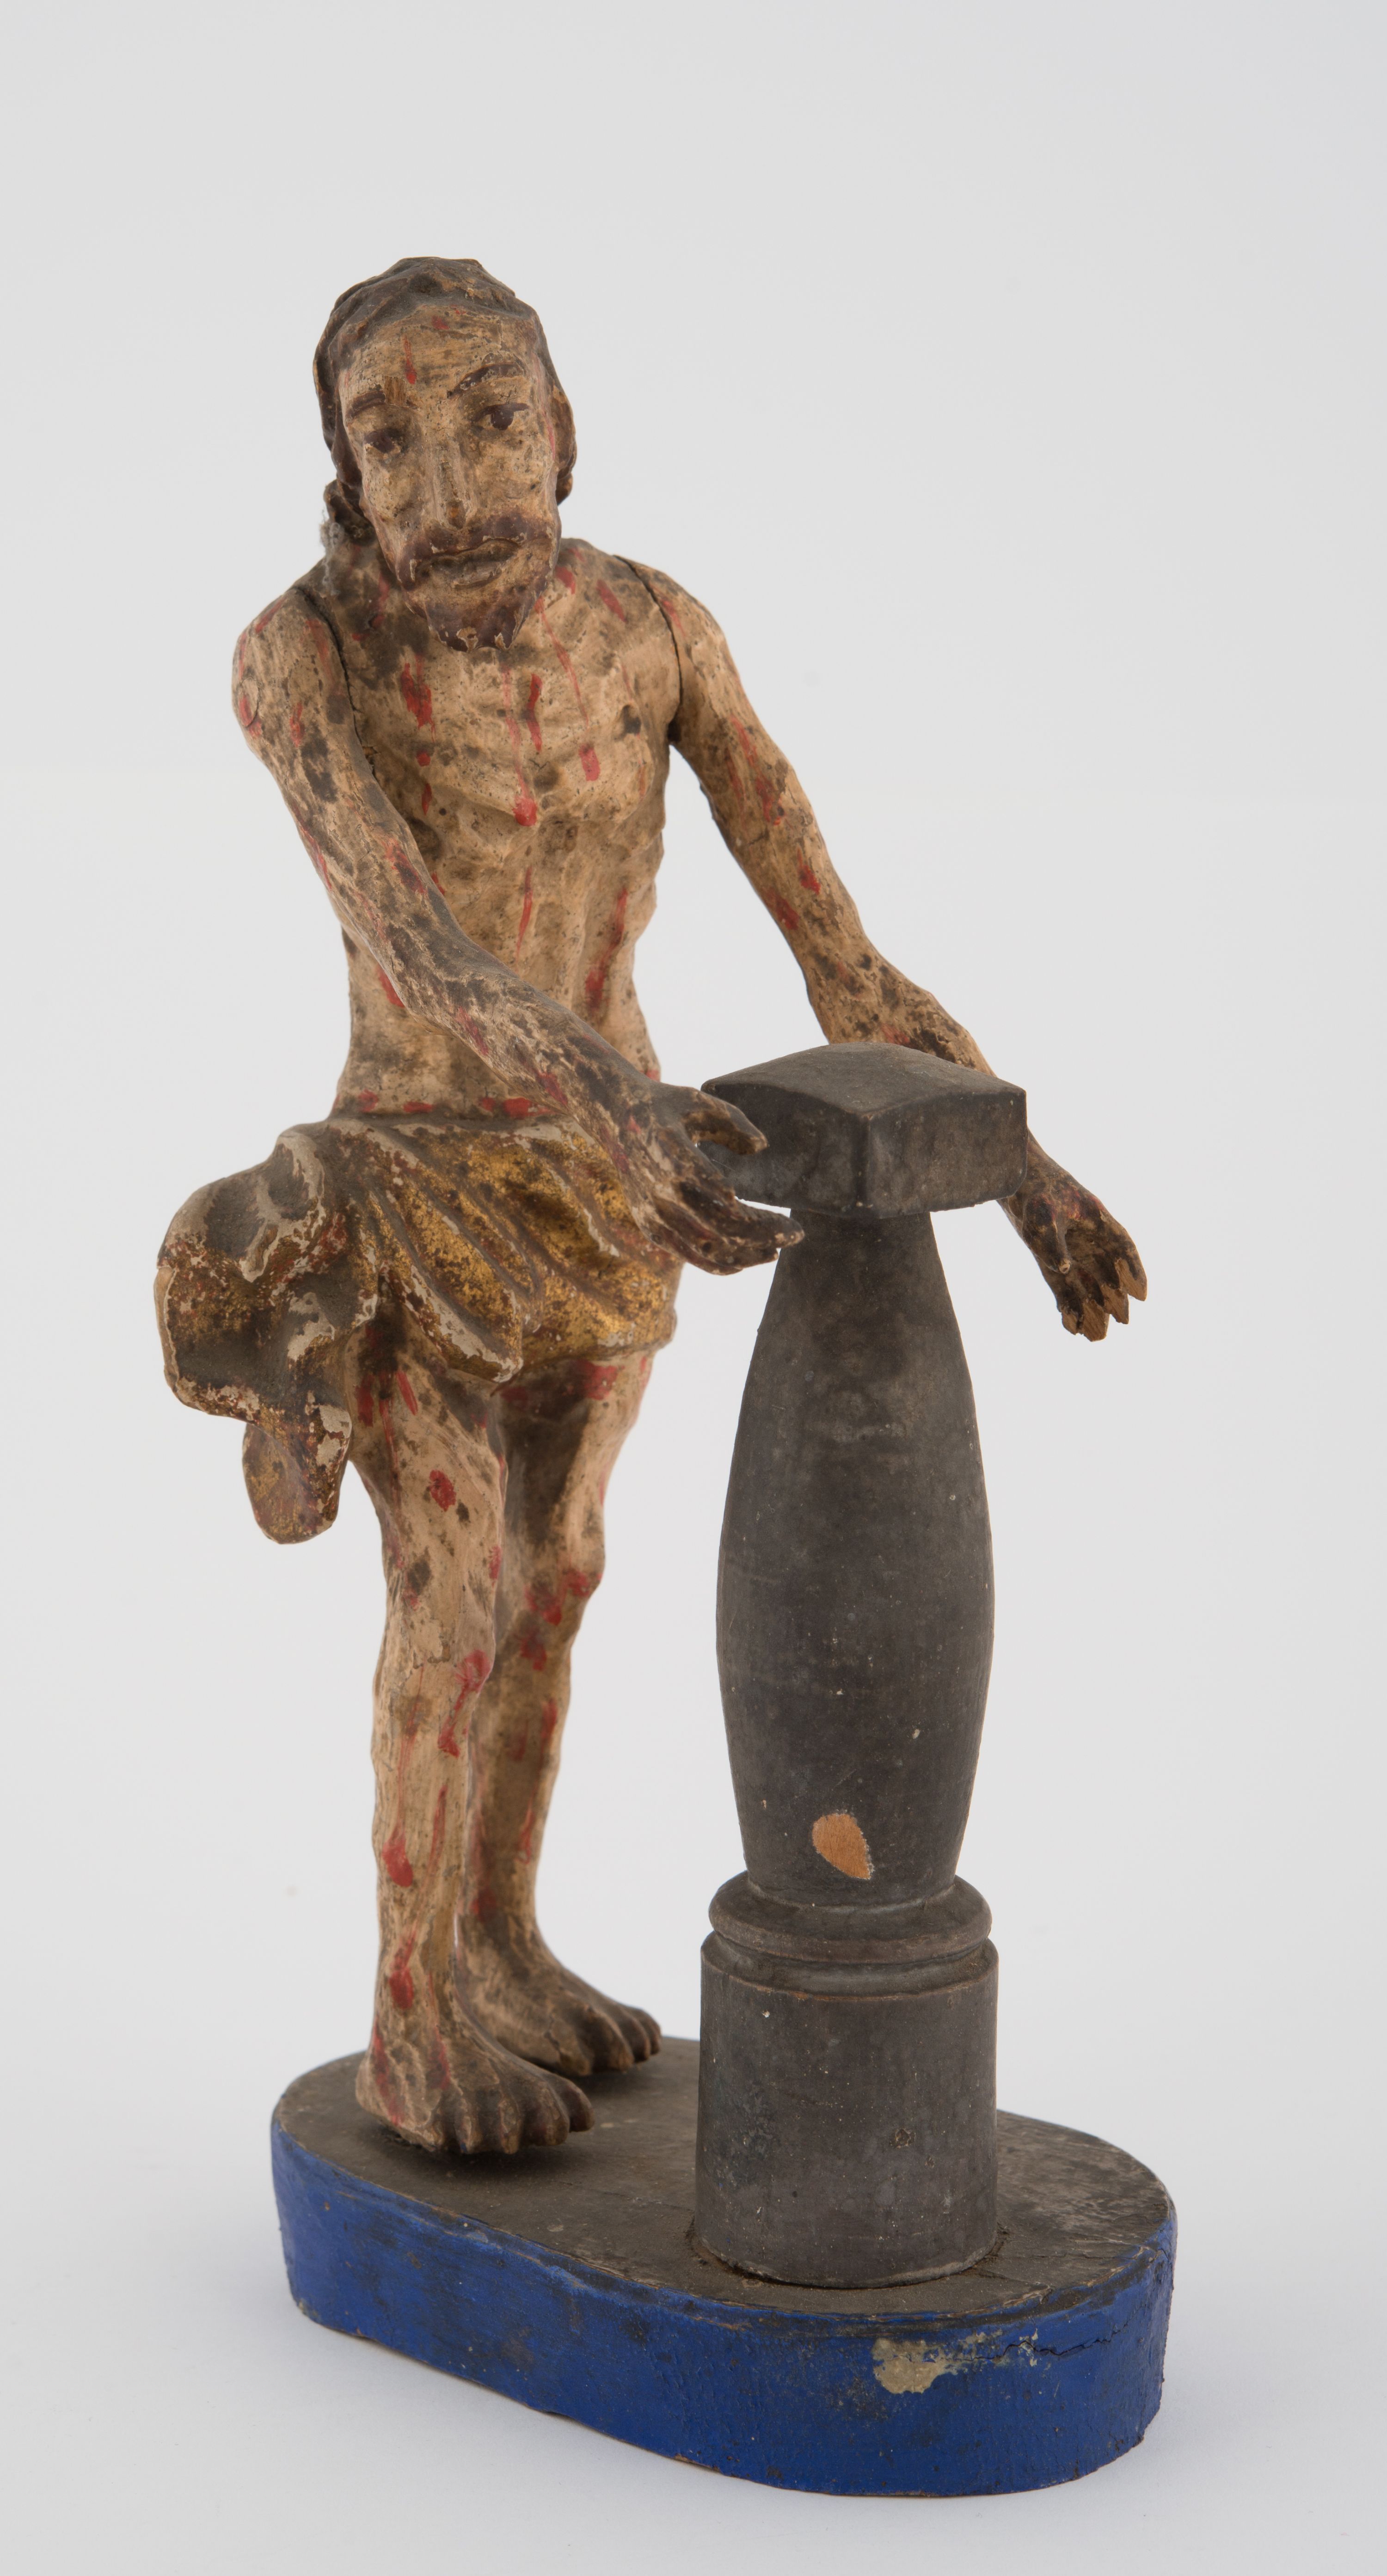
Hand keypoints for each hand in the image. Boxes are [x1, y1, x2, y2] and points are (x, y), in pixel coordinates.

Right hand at [614, 1081, 800, 1273]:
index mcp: (672, 1157)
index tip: (788, 1222)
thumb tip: (761, 1147)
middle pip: (720, 1229)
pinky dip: (718, 1264)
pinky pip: (688, 1255)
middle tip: (796, 1235)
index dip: (756, 1219)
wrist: (613, 1119)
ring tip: (776, 1251)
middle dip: (762, 1237)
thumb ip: (734, 1122)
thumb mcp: (699, 1101)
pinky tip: (745, 1262)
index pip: (721, 1200)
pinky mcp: (650, 1227)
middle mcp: (660, 1191)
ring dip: (745, 1255)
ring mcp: (652, 1213)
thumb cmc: (666, 1107)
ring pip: (705, 1248)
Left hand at [1006, 1149, 1146, 1340]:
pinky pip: (1062, 1286)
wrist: (1013, 1184)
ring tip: (1095, 1335)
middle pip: (1107, 1272)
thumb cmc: (1032, 1192)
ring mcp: (1069, 1249)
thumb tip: (1065, 1270)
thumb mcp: (1042, 1214)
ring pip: (1086, 1283)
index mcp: (1096, 1220)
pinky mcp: (1049, 1259)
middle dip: (1114, 1298)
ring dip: (1091, 1307)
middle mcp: (1087, 1238)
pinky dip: (1067, 1304)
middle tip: (1123, 1322)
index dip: (1134, 1271)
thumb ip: (1053, 1242)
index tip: (1141, 1294)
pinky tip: (1069, 1324)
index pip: (1123, 1247)